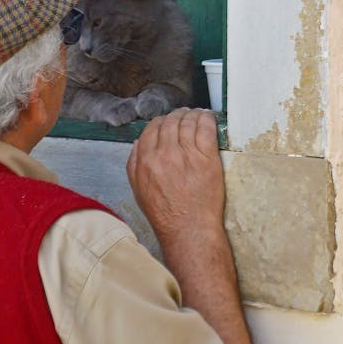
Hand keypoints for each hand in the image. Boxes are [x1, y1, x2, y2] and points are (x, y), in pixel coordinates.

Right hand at [127, 108, 253, 343]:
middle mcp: (165, 154)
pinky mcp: (207, 158)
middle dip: (177, 115)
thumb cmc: (165, 214)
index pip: (152, 128)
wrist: (189, 230)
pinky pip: (206, 128)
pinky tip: (208, 116)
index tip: (168, 122)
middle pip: (170, 121)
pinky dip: (206, 118)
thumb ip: (134, 164)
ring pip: (188, 121)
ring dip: (192, 114)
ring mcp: (187, 154)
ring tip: (196, 114)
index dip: (161, 121)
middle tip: (184, 115)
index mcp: (146, 160)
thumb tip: (138, 143)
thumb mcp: (138, 190)